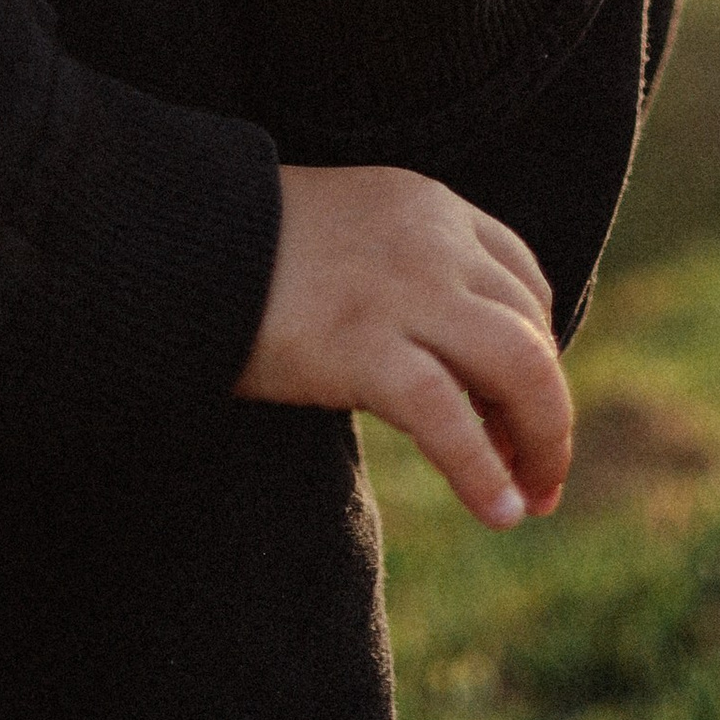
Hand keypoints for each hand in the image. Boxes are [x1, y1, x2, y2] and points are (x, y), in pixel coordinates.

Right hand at [234, 164, 569, 525]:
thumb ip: (409, 279)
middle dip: (548, 411)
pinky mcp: (362, 346)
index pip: (523, 282)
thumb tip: (460, 373)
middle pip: (532, 331)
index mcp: (430, 206)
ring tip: (532, 497)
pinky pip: (450, 418)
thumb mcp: (352, 239)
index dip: (538, 354)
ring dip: (543, 442)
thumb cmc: (247, 254)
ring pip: (521, 369)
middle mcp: (433, 239)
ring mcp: (402, 290)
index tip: (519, 414)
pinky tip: (501, 512)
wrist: (172, 241)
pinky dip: (485, 472)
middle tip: (540, 475)